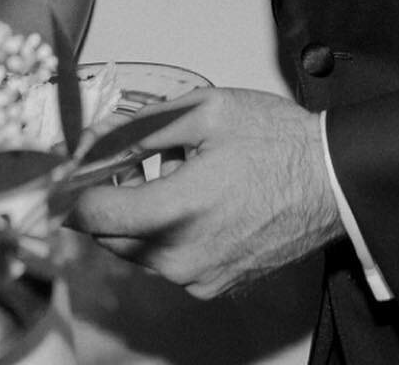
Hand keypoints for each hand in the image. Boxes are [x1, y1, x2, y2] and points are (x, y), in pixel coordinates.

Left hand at [73, 90, 342, 297]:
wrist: (331, 180)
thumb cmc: (276, 142)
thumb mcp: (203, 112)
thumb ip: (139, 127)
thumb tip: (95, 134)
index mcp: (177, 212)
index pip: (94, 215)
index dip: (72, 188)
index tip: (67, 168)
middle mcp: (182, 257)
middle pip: (110, 234)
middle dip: (103, 195)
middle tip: (116, 157)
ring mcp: (199, 277)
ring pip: (136, 248)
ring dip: (133, 212)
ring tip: (161, 168)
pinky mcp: (214, 284)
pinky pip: (166, 260)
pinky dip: (161, 230)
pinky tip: (185, 193)